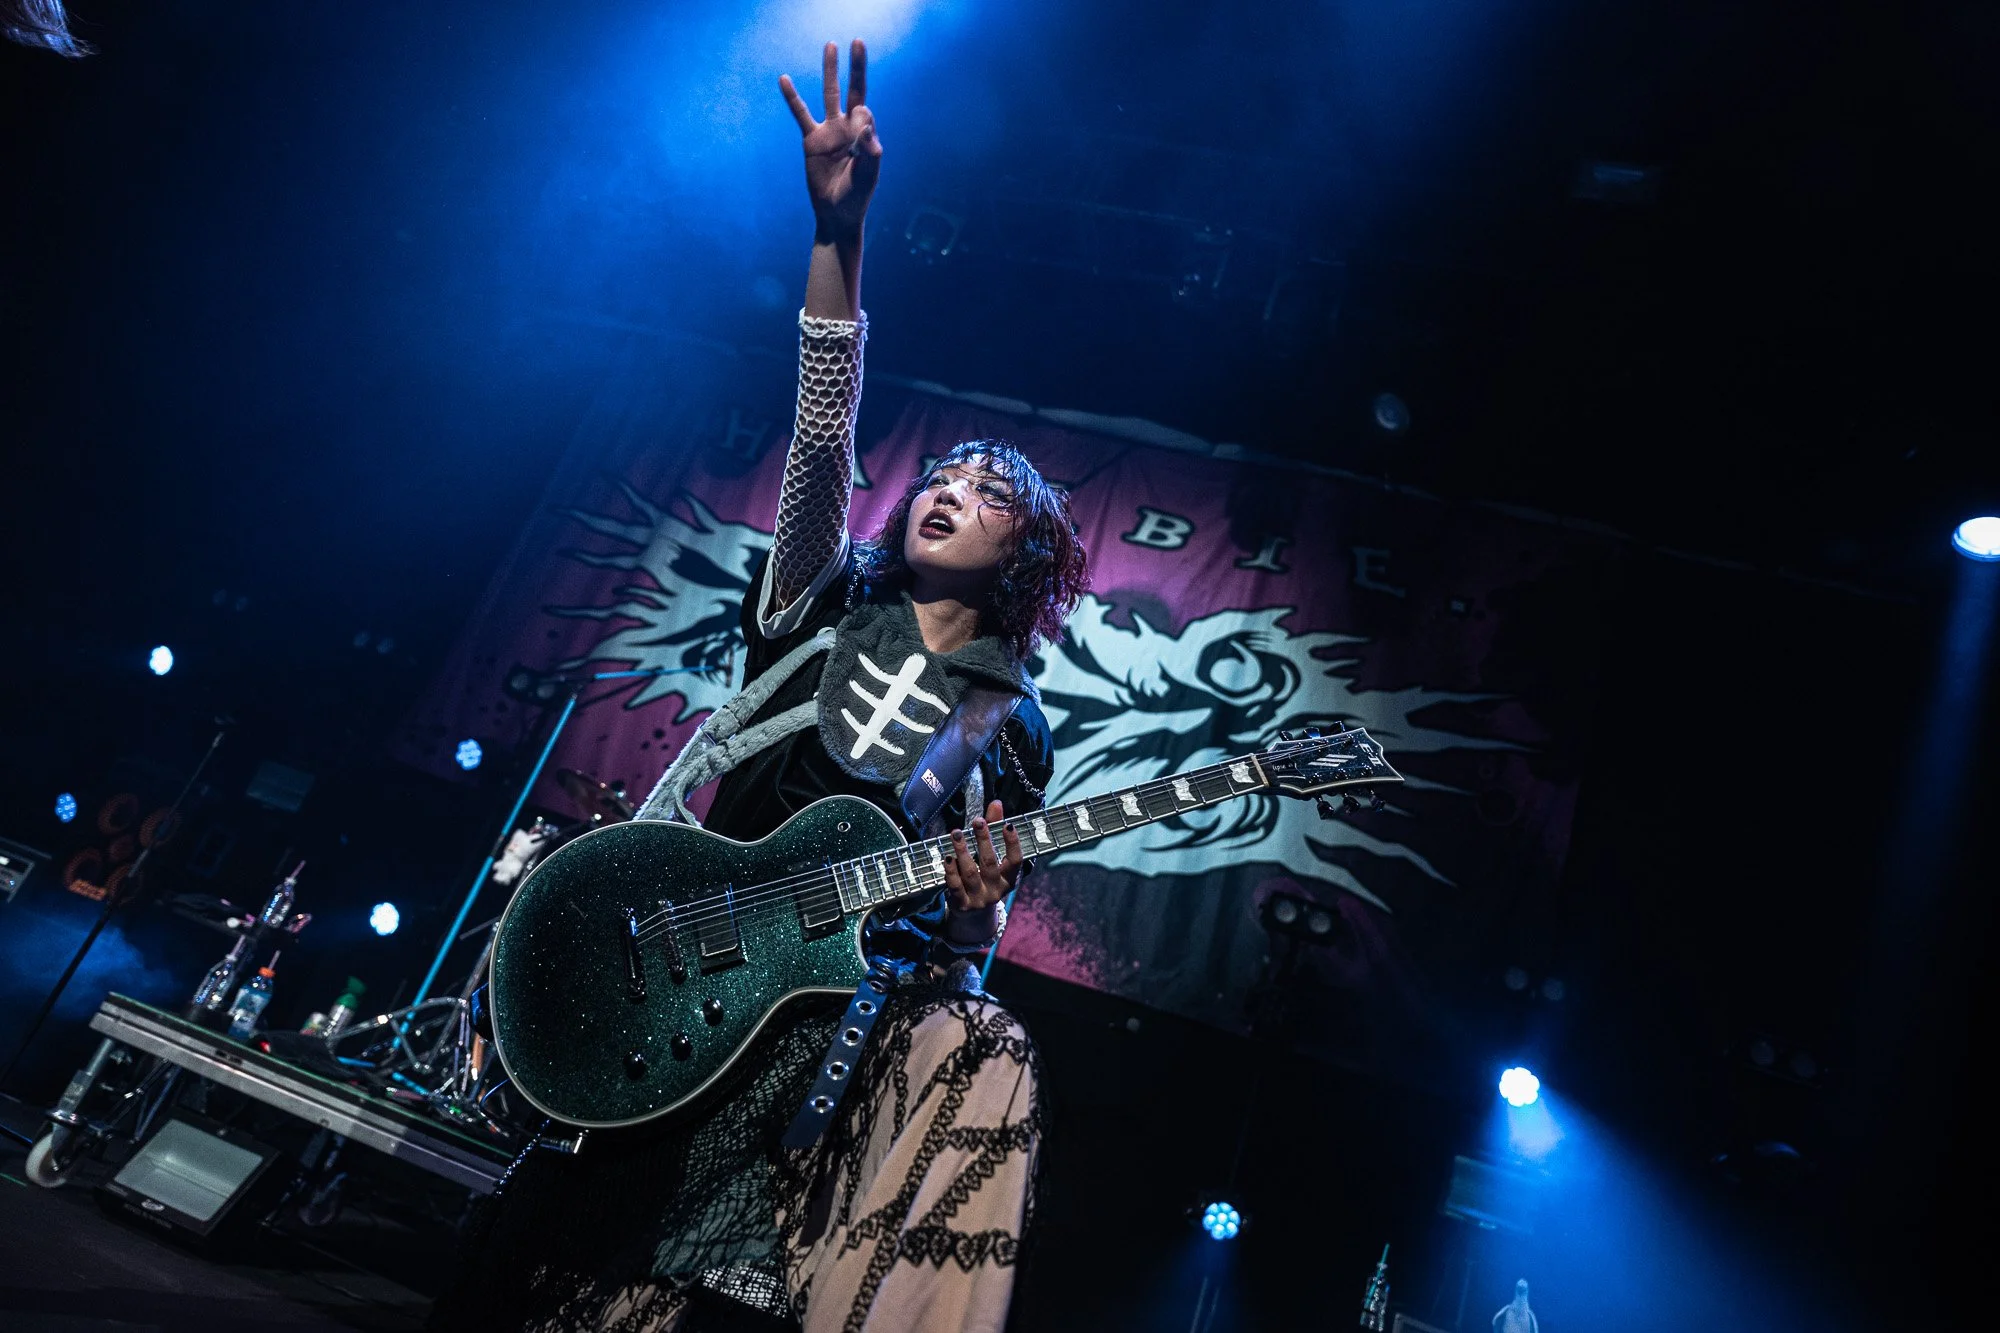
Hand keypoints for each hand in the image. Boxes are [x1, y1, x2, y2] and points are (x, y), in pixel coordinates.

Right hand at [780, 40, 879, 241]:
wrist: (836, 215)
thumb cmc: (856, 197)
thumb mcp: (867, 176)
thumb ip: (869, 150)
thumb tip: (865, 116)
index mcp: (865, 136)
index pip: (864, 114)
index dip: (860, 120)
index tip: (857, 137)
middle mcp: (849, 128)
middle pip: (853, 91)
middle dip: (856, 67)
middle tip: (858, 42)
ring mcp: (829, 131)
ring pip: (829, 94)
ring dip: (831, 71)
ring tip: (831, 46)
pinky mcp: (811, 140)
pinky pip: (800, 114)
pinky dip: (792, 98)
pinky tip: (785, 80)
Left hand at [944, 800, 1023, 914]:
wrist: (973, 915)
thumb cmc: (985, 877)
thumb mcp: (994, 857)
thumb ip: (994, 829)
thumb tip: (996, 803)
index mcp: (1009, 878)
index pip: (1016, 860)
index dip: (1013, 843)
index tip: (1008, 825)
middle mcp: (996, 890)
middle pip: (990, 863)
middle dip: (984, 841)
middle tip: (978, 821)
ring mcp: (979, 898)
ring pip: (970, 873)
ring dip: (962, 851)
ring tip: (956, 833)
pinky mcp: (962, 904)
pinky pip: (955, 886)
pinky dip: (951, 871)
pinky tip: (948, 857)